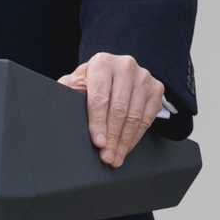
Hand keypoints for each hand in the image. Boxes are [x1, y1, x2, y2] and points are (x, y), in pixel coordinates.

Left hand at [57, 52, 163, 167]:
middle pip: (119, 109)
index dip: (98, 122)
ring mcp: (143, 77)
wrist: (116, 72)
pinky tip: (126, 147)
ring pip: (135, 116)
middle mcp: (125, 67)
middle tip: (107, 156)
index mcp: (102, 62)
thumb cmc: (93, 79)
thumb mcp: (78, 80)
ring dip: (124, 141)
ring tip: (115, 157)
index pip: (100, 97)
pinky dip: (135, 137)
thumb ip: (70, 89)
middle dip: (112, 137)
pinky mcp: (156, 89)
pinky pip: (147, 119)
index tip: (98, 142)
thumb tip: (62, 101)